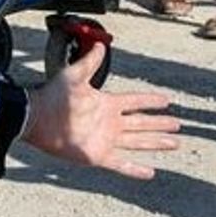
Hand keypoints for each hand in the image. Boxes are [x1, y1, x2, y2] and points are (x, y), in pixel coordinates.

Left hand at [21, 45, 178, 180]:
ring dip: (156, 143)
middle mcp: (110, 123)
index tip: (167, 100)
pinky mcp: (98, 156)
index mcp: (107, 104)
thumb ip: (90, 62)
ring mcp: (105, 140)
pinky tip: (151, 172)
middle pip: (142, 123)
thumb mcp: (74, 75)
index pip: (135, 102)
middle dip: (160, 124)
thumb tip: (101, 44)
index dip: (151, 101)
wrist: (38, 119)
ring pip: (138, 143)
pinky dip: (136, 169)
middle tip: (178, 125)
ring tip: (174, 143)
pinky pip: (122, 164)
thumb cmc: (54, 96)